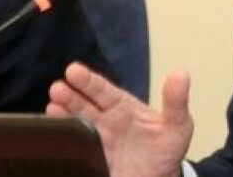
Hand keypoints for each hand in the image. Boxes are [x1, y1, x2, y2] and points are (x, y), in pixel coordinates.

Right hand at [47, 62, 194, 176]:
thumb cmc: (167, 149)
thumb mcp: (177, 124)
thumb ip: (176, 101)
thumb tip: (181, 74)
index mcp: (123, 107)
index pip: (103, 90)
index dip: (88, 81)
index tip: (73, 70)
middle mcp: (105, 121)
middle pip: (83, 105)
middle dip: (69, 96)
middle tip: (57, 88)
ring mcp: (96, 141)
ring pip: (74, 125)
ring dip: (61, 116)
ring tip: (51, 107)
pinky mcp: (91, 161)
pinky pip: (75, 151)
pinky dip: (64, 143)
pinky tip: (54, 135)